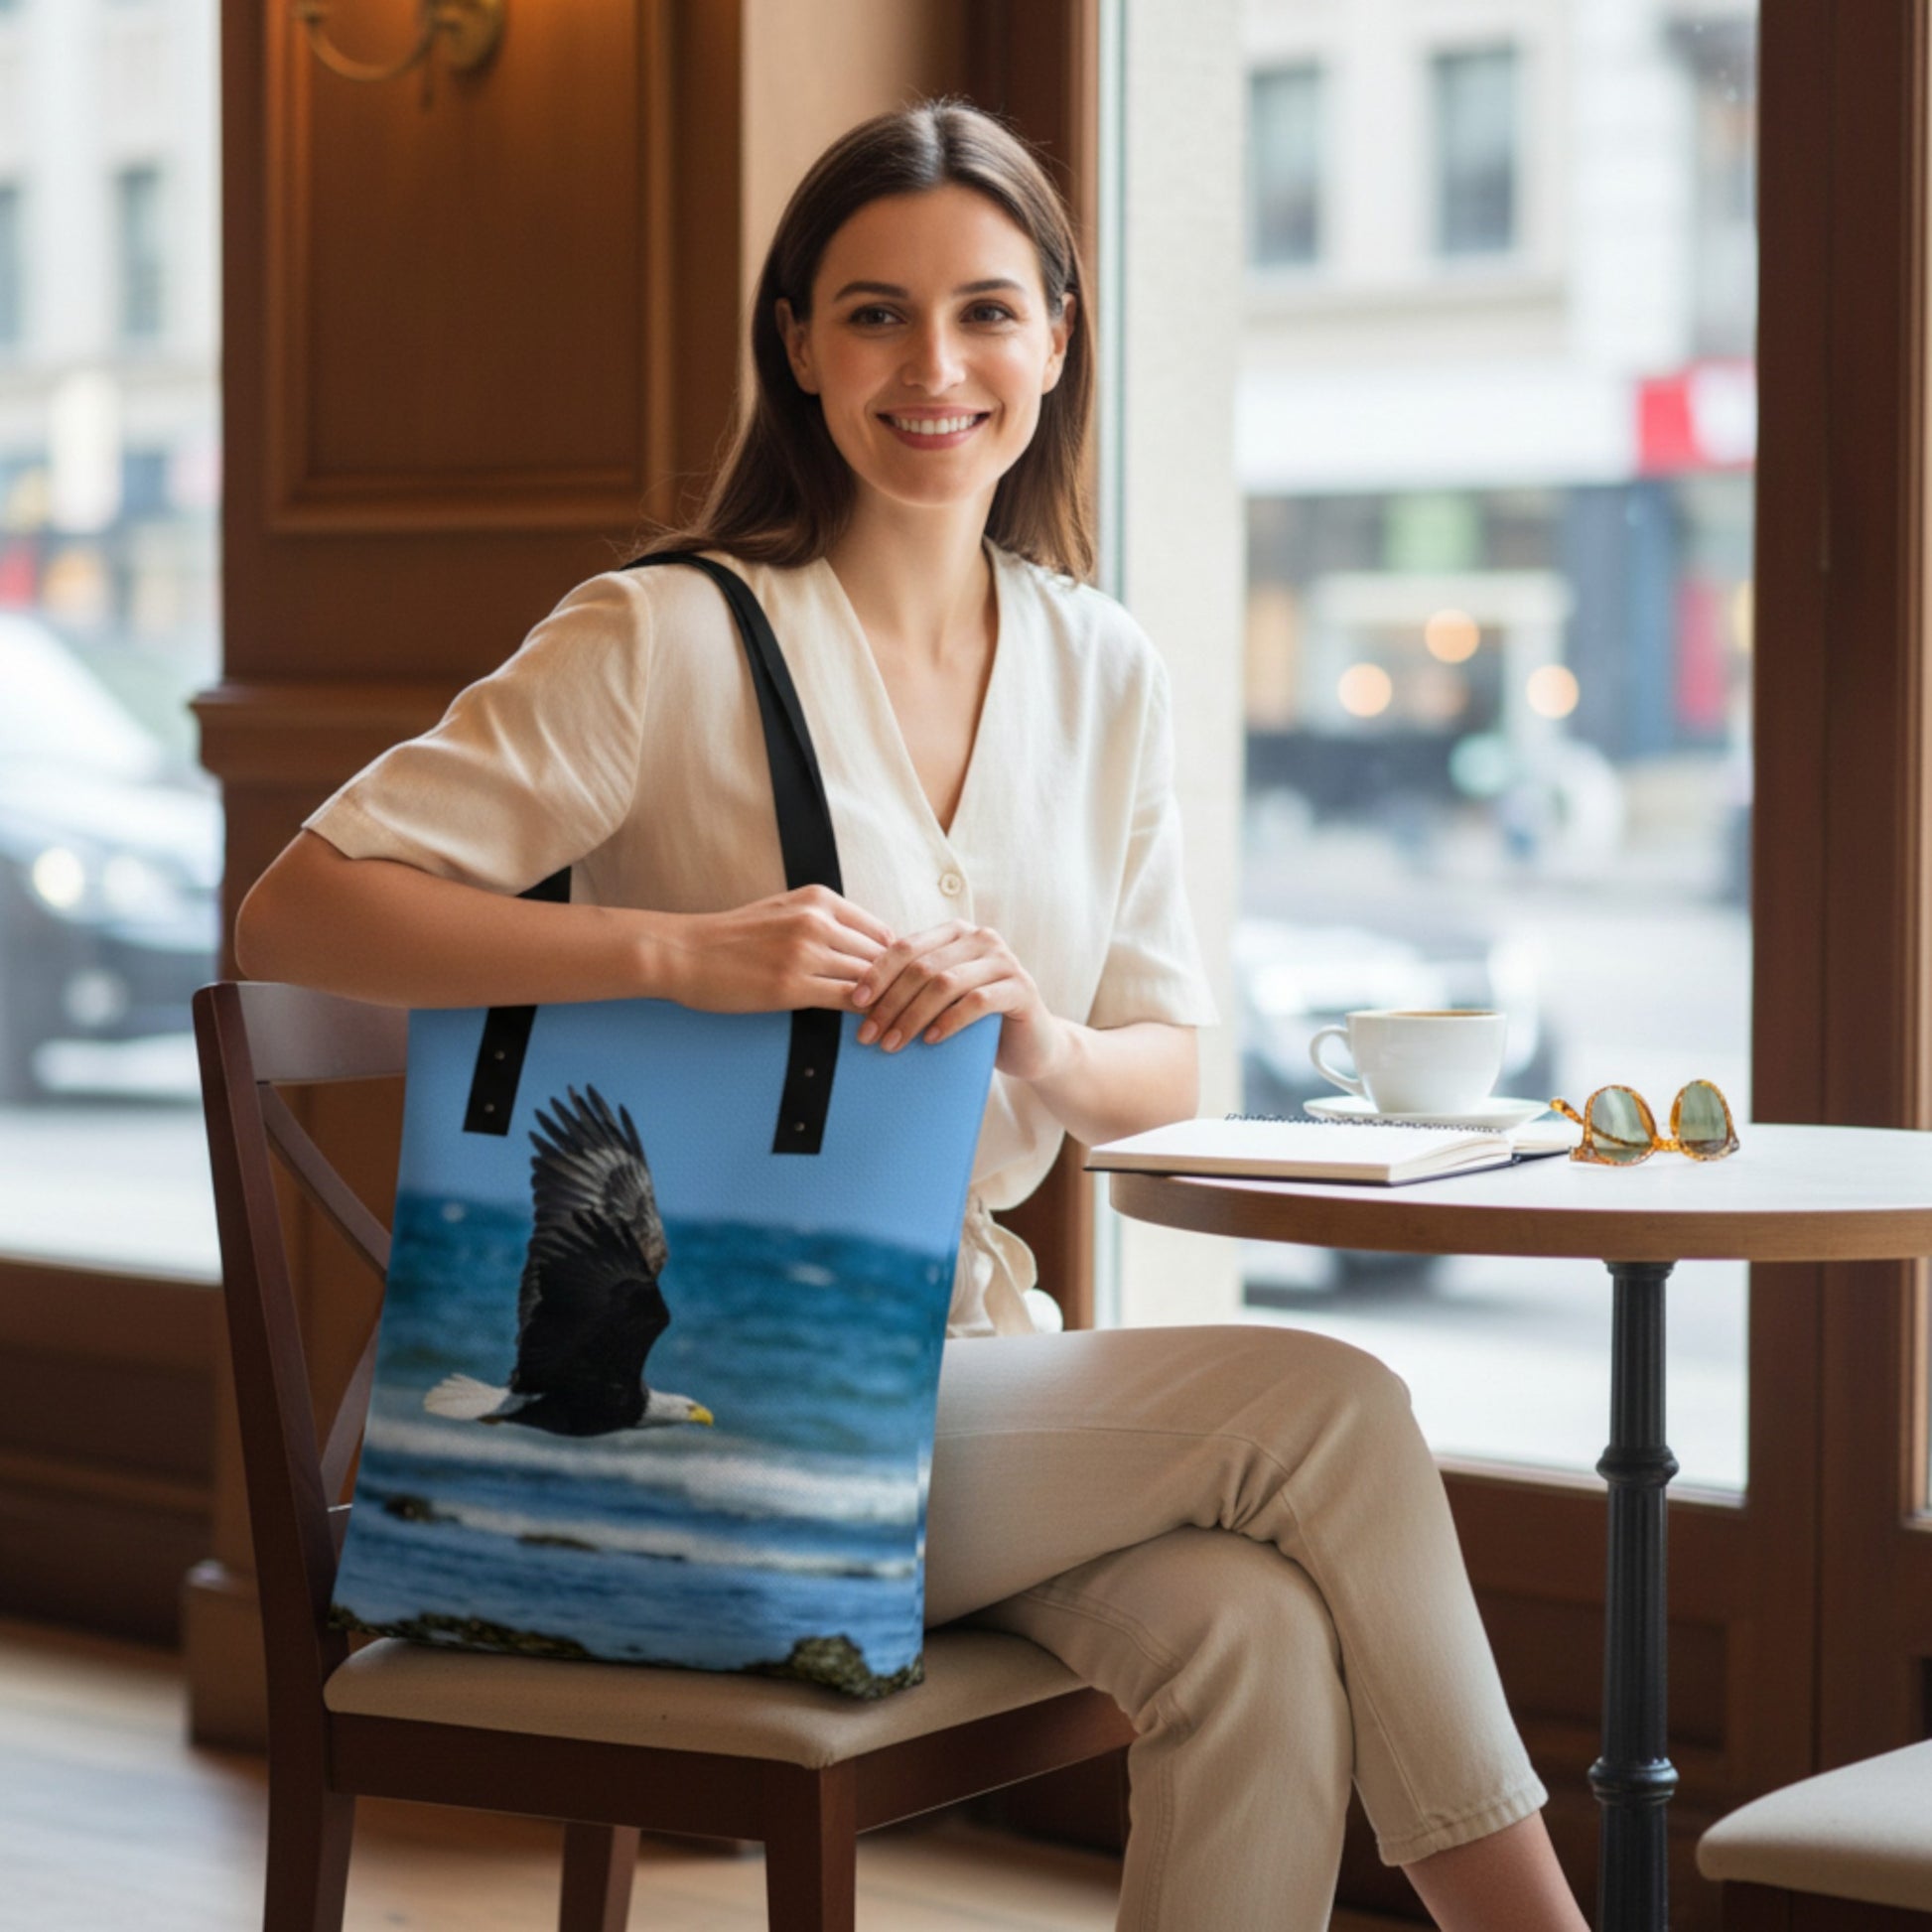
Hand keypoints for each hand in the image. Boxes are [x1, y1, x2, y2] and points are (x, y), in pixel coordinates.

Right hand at [653, 886, 893, 1011]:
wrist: (685, 952)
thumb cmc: (732, 938)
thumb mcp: (783, 912)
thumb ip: (824, 922)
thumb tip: (865, 945)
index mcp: (819, 900)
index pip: (880, 932)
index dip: (898, 961)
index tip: (905, 983)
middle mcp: (817, 921)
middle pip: (880, 956)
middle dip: (899, 984)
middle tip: (915, 1007)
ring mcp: (805, 953)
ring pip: (868, 978)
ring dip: (886, 1002)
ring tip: (900, 1021)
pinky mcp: (792, 986)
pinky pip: (847, 1000)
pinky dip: (865, 1015)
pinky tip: (871, 1027)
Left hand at [850, 919, 1069, 1082]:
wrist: (1032, 1045)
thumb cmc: (976, 1023)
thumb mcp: (940, 1000)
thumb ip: (912, 987)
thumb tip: (854, 998)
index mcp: (954, 933)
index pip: (905, 947)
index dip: (877, 974)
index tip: (854, 1003)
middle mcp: (980, 938)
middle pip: (922, 967)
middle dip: (890, 1002)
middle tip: (868, 1035)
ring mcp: (1004, 961)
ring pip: (945, 983)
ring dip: (913, 1016)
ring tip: (892, 1044)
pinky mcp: (1022, 988)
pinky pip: (977, 1002)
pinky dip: (949, 1021)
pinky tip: (931, 1040)